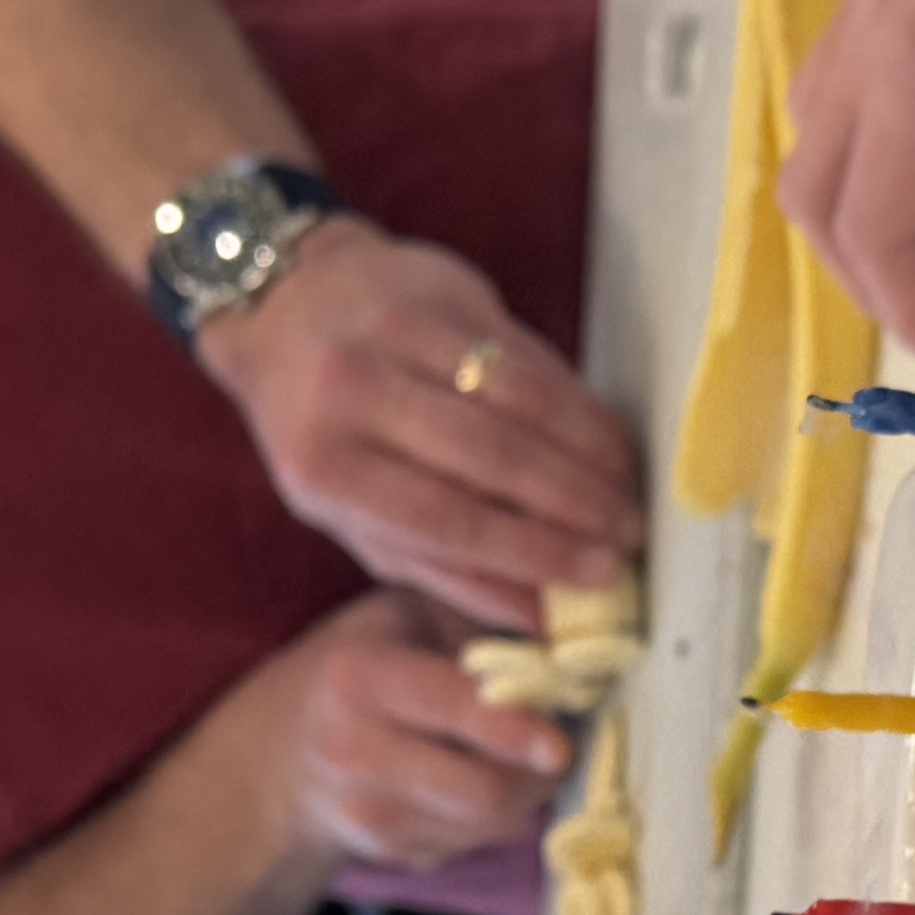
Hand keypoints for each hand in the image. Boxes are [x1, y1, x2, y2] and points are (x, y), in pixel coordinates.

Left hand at [202, 223, 643, 627]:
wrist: (285, 309)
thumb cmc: (327, 435)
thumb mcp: (359, 519)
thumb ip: (447, 572)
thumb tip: (543, 623)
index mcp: (323, 468)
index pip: (445, 517)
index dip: (533, 549)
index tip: (598, 574)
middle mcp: (349, 393)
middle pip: (489, 454)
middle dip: (573, 503)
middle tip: (628, 536)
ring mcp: (393, 333)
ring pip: (519, 398)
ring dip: (588, 451)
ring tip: (629, 491)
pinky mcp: (438, 290)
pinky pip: (526, 353)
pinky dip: (577, 402)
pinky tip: (608, 438)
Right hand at [249, 593, 571, 871]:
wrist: (284, 749)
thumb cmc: (362, 660)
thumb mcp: (403, 614)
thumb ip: (471, 625)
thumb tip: (559, 648)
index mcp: (358, 677)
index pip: (448, 706)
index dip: (511, 727)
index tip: (559, 745)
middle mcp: (354, 751)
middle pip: (479, 789)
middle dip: (538, 773)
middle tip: (563, 745)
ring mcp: (366, 812)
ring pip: (485, 824)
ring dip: (525, 794)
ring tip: (528, 759)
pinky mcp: (386, 851)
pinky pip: (471, 842)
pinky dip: (494, 816)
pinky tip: (479, 779)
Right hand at [780, 0, 914, 343]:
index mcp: (908, 50)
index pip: (871, 226)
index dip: (911, 312)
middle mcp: (869, 40)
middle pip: (824, 205)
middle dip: (879, 282)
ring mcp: (874, 2)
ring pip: (837, 152)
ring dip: (892, 221)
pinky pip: (871, 100)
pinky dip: (911, 156)